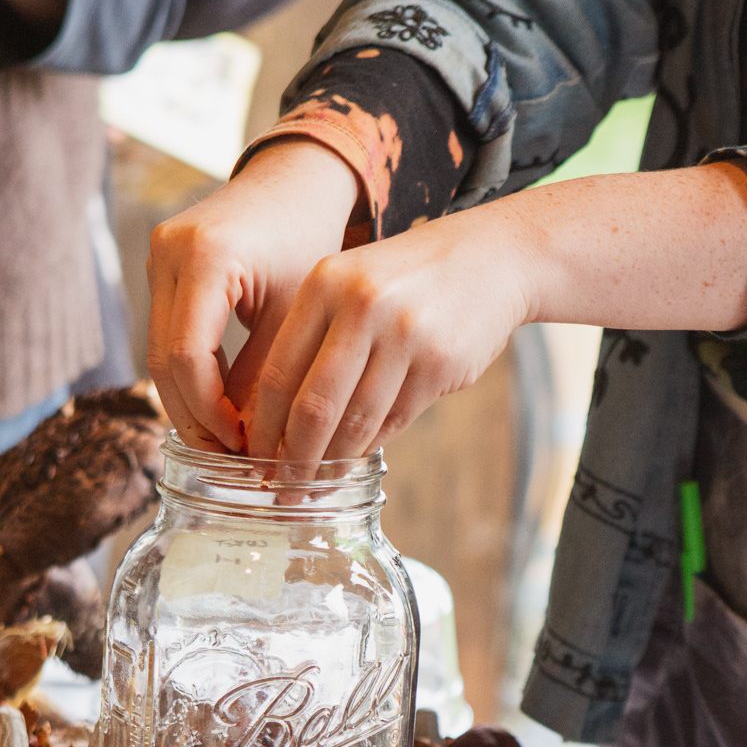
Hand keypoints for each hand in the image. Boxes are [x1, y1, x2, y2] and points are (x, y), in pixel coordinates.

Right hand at [147, 141, 362, 453]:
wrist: (294, 181)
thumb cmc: (305, 238)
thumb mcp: (294, 313)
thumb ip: (266, 376)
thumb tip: (249, 443)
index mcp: (205, 257)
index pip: (187, 358)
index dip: (209, 412)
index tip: (241, 445)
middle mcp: (168, 254)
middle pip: (163, 361)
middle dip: (194, 417)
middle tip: (230, 456)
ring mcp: (157, 259)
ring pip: (158, 354)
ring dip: (190, 403)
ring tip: (227, 440)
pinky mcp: (160, 269)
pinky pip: (167, 337)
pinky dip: (191, 377)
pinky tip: (219, 408)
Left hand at [240, 203, 536, 468]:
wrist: (491, 258)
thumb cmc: (407, 280)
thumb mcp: (350, 285)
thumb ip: (313, 339)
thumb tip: (274, 423)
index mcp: (324, 285)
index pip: (277, 375)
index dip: (262, 429)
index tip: (255, 459)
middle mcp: (361, 306)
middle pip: (312, 407)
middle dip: (293, 459)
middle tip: (284, 488)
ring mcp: (404, 334)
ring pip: (355, 422)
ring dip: (333, 463)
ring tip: (318, 484)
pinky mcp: (440, 362)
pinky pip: (394, 420)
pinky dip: (370, 446)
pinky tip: (355, 459)